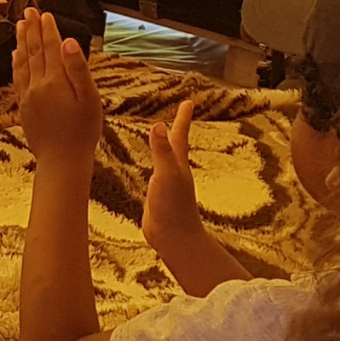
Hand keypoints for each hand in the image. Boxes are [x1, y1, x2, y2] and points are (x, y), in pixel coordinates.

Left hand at [12, 9, 103, 167]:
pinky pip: (17, 78)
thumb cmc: (81, 133)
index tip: (45, 14)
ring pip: (22, 62)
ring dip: (21, 42)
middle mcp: (38, 85)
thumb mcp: (89, 99)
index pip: (50, 47)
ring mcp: (28, 96)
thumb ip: (78, 68)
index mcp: (56, 81)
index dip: (48, 29)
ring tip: (19, 25)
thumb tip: (69, 42)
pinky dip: (16, 63)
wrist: (61, 161)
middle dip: (31, 29)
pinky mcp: (24, 106)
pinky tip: (15, 55)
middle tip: (28, 11)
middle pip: (33, 50)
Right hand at [141, 100, 250, 295]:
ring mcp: (167, 185)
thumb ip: (162, 152)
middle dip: (176, 129)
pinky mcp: (158, 197)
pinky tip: (150, 169)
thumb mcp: (165, 175)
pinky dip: (154, 166)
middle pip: (175, 145)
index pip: (180, 135)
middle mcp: (175, 171)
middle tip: (178, 114)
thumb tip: (159, 126)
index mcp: (178, 164)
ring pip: (165, 159)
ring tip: (161, 138)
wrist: (174, 239)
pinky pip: (155, 175)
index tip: (189, 102)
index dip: (183, 118)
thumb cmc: (172, 207)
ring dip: (164, 147)